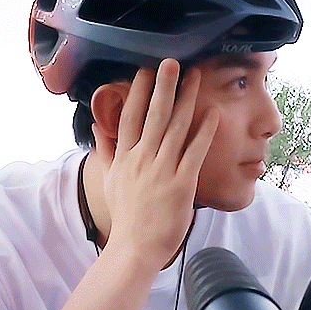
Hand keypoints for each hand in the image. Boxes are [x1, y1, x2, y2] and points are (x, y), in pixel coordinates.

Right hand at [93, 59, 219, 265]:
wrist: (134, 248)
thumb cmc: (126, 217)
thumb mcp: (110, 181)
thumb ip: (106, 152)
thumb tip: (98, 129)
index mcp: (125, 157)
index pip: (131, 117)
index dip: (139, 91)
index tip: (145, 68)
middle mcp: (142, 159)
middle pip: (154, 115)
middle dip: (164, 85)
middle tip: (172, 61)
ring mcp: (162, 170)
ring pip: (176, 127)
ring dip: (187, 99)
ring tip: (196, 77)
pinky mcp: (181, 183)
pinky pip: (194, 152)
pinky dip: (204, 131)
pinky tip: (212, 113)